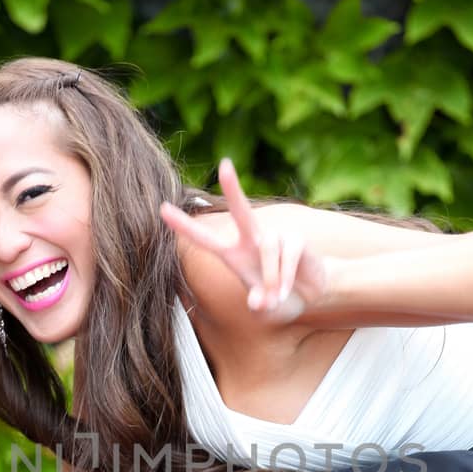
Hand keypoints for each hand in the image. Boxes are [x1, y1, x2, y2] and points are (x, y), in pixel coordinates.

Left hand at [161, 159, 326, 321]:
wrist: (310, 294)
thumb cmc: (277, 296)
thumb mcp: (263, 307)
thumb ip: (258, 305)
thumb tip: (258, 302)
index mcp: (233, 254)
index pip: (205, 239)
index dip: (184, 226)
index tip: (162, 208)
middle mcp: (252, 239)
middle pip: (241, 210)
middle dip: (233, 188)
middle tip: (225, 164)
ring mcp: (275, 236)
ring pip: (267, 248)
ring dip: (271, 277)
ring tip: (276, 296)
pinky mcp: (295, 239)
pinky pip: (287, 255)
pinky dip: (285, 277)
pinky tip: (286, 289)